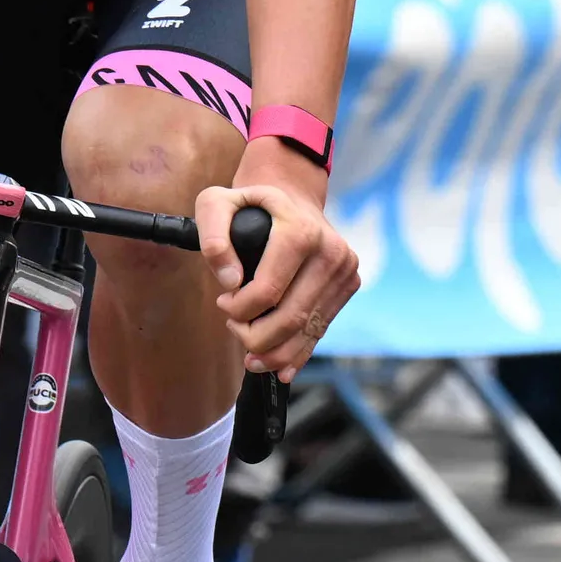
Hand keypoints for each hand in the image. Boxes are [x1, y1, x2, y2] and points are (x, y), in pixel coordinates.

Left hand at [200, 157, 357, 378]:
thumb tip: (230, 282)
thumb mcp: (216, 203)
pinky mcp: (349, 285)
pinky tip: (278, 367)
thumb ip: (211, 237)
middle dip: (255, 336)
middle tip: (235, 328)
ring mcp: (345, 270)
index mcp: (300, 231)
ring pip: (307, 330)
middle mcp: (330, 251)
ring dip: (274, 351)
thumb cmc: (250, 204)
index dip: (239, 309)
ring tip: (251, 354)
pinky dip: (298, 353)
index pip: (268, 291)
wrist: (292, 195)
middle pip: (290, 317)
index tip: (223, 304)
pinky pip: (321, 329)